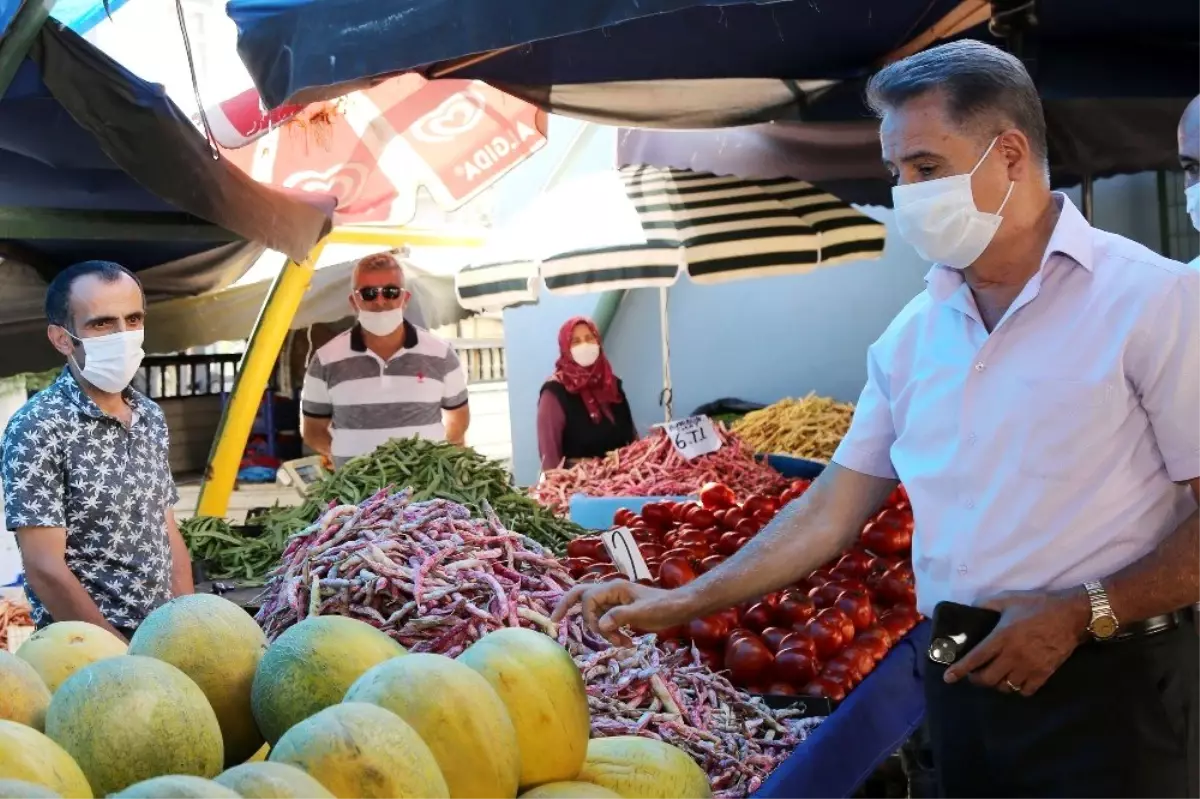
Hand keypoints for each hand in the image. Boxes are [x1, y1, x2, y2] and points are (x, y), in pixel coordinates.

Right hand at [552, 580, 690, 645]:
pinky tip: (625, 644)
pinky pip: (606, 621)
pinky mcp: (621, 611)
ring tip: (621, 643)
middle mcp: (611, 592)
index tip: (588, 628)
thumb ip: (620, 617)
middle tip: (554, 620)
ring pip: (595, 614)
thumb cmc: (663, 608)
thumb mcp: (643, 613)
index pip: (587, 598)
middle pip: (581, 595)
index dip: (582, 613)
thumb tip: (600, 625)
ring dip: (602, 632)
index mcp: (614, 589)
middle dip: (567, 606)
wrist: (679, 608)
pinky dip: (611, 634)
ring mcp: (615, 601)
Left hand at [943, 588, 1089, 695]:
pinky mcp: (1044, 674)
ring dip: (997, 684)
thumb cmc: (1038, 606)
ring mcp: (1029, 667)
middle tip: (975, 675)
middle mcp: (1013, 656)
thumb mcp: (1009, 599)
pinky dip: (1018, 689)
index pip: (976, 658)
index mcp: (1002, 637)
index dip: (960, 670)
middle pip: (988, 679)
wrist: (1071, 616)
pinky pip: (1026, 691)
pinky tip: (1016, 681)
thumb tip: (972, 609)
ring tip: (996, 676)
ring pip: (1006, 687)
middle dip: (977, 680)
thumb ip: (987, 605)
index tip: (948, 678)